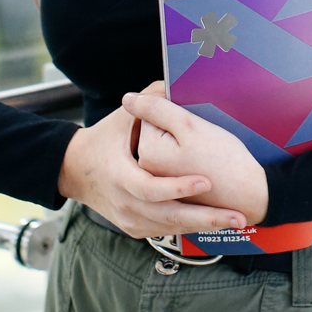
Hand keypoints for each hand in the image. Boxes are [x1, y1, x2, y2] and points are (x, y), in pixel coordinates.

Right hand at [56, 98, 249, 241]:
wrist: (73, 174)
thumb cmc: (101, 142)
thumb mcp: (120, 120)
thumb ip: (148, 101)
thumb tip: (173, 80)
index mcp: (121, 177)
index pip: (152, 188)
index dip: (179, 187)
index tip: (206, 181)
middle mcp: (126, 204)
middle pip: (170, 217)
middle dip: (206, 218)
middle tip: (238, 216)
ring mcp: (130, 221)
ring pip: (171, 228)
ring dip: (204, 225)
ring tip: (236, 220)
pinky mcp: (135, 228)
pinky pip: (167, 231)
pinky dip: (191, 226)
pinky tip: (216, 222)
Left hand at [123, 83, 268, 228]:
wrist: (250, 195)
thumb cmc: (225, 160)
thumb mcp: (191, 126)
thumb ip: (157, 108)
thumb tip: (127, 99)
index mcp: (148, 152)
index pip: (150, 115)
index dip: (174, 112)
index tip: (193, 122)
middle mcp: (148, 171)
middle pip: (157, 132)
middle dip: (178, 129)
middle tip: (202, 140)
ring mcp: (160, 183)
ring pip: (167, 147)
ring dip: (184, 143)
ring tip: (207, 152)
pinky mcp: (174, 191)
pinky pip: (175, 165)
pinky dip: (188, 161)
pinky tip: (205, 165)